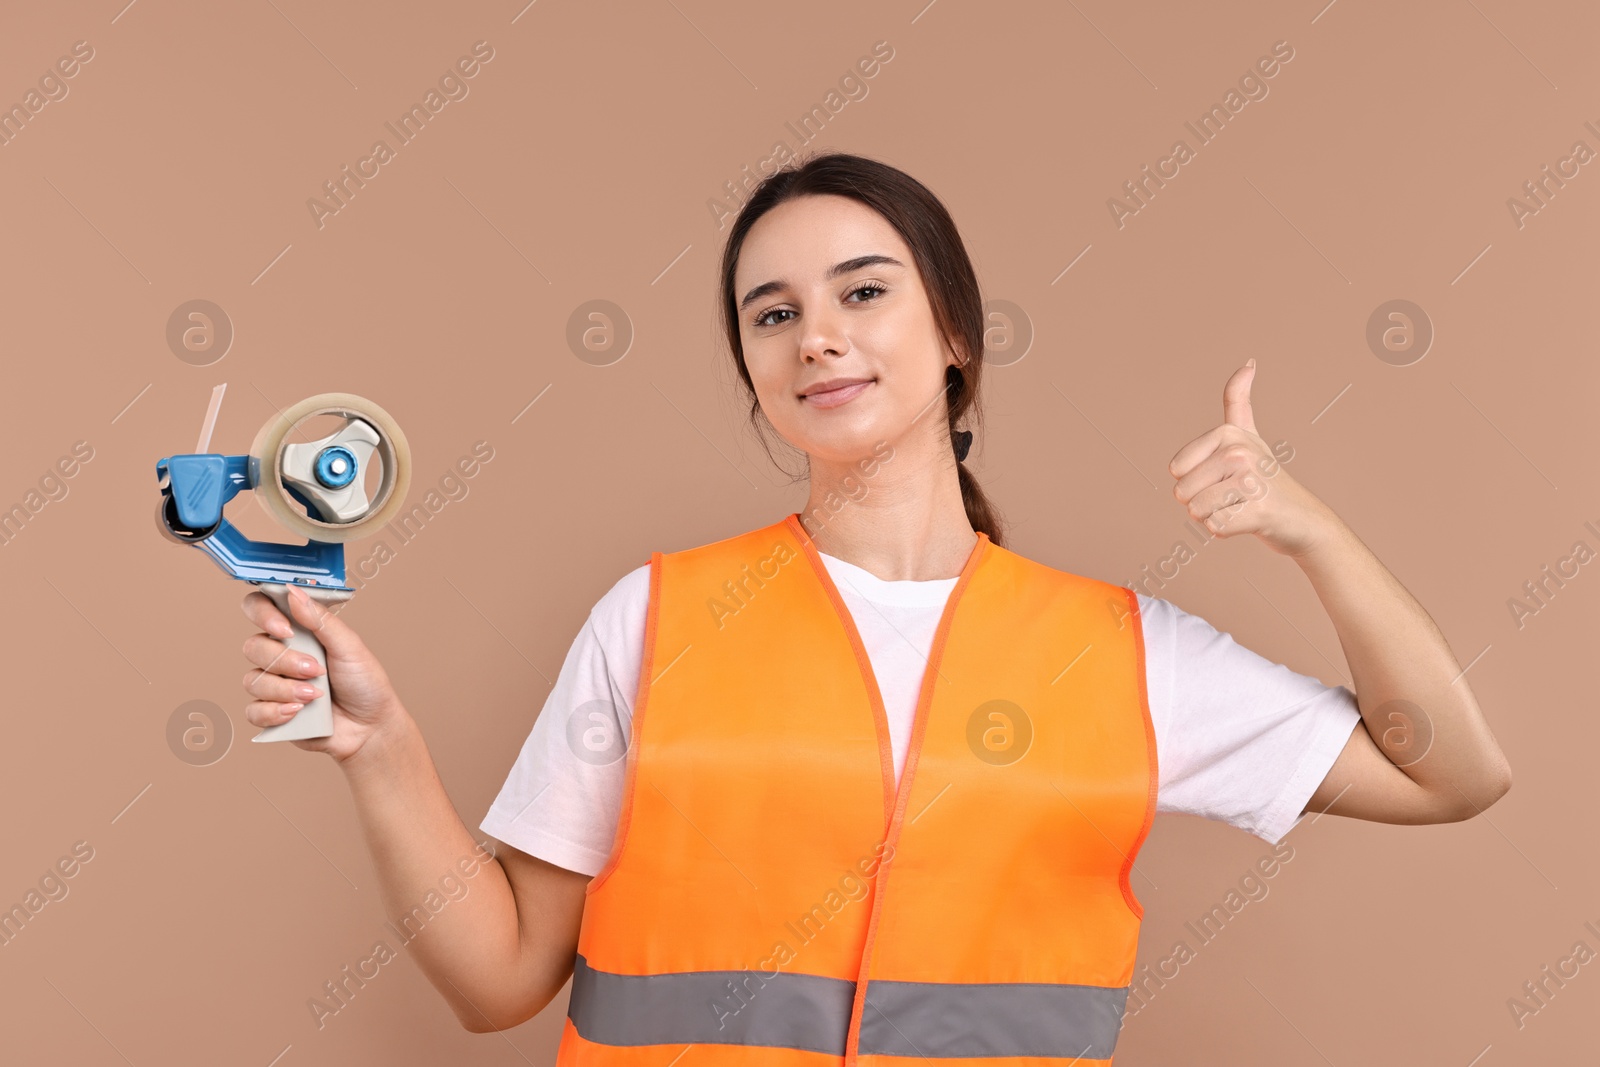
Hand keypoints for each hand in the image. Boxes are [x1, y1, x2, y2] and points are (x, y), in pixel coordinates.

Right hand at [240, 585, 405, 762]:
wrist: (370, 728)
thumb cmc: (364, 684)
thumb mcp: (350, 646)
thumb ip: (321, 620)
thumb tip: (292, 592)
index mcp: (298, 632)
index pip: (260, 609)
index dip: (263, 614)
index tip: (286, 629)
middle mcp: (281, 655)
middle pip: (253, 646)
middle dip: (284, 660)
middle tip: (315, 670)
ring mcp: (274, 684)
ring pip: (252, 680)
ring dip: (285, 689)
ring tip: (315, 696)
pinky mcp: (271, 713)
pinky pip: (253, 711)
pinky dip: (274, 712)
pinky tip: (298, 713)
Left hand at [1167, 360, 1336, 557]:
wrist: (1302, 518)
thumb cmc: (1267, 477)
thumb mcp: (1249, 435)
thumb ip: (1239, 400)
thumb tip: (1249, 361)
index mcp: (1229, 433)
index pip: (1176, 469)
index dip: (1193, 481)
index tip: (1223, 476)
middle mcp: (1239, 451)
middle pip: (1182, 493)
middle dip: (1202, 502)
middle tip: (1234, 496)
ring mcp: (1251, 481)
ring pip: (1197, 511)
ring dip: (1214, 517)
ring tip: (1242, 507)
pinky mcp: (1259, 511)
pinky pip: (1215, 528)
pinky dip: (1227, 531)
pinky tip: (1250, 520)